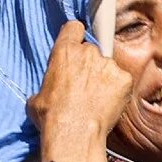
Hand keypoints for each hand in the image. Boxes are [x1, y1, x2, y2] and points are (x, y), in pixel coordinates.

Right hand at [28, 20, 131, 161]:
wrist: (73, 133)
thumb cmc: (52, 117)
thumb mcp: (37, 97)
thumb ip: (48, 85)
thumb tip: (48, 94)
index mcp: (64, 51)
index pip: (74, 28)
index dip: (76, 36)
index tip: (77, 47)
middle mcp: (88, 52)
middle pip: (92, 51)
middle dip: (90, 65)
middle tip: (85, 86)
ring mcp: (108, 64)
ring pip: (108, 67)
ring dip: (105, 79)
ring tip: (97, 100)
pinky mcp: (124, 78)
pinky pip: (122, 80)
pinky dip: (118, 90)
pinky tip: (109, 104)